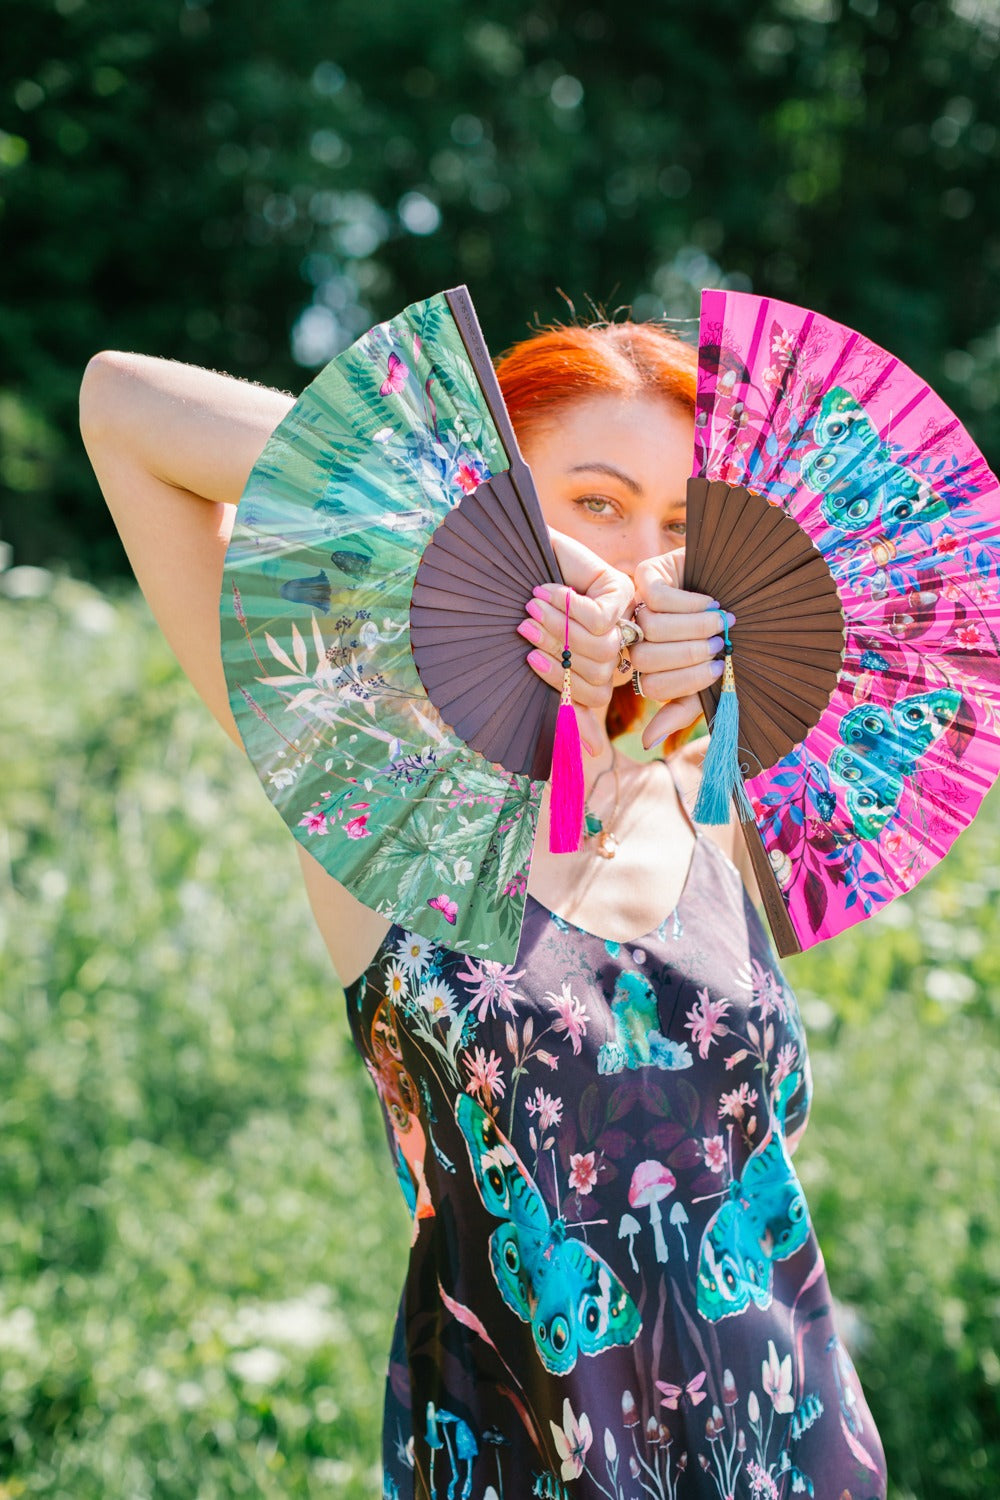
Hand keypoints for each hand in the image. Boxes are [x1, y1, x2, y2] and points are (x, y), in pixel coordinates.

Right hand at [518, 529, 634, 753]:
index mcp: (598, 669)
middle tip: (524, 627)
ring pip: (602, 648)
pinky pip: (602, 619)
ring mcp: (622, 618)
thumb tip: (597, 754)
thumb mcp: (539, 660)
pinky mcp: (622, 590)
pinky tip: (547, 590)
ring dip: (559, 628)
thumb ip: (567, 703)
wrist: (514, 559)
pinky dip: (568, 606)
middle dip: (555, 651)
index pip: (593, 697)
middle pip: (597, 674)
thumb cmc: (520, 612)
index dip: (558, 682)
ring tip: (531, 606)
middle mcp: (616, 648)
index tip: (529, 661)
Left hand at [630, 550, 732, 749]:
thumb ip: (680, 710)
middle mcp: (637, 637)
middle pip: (648, 658)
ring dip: (694, 627)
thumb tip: (648, 742)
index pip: (654, 686)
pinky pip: (657, 597)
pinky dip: (690, 603)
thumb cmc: (729, 638)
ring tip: (721, 621)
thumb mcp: (709, 679)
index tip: (718, 668)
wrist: (748, 590)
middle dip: (690, 654)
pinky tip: (710, 602)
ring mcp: (638, 605)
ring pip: (652, 627)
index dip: (688, 680)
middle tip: (719, 644)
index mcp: (649, 667)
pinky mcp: (645, 575)